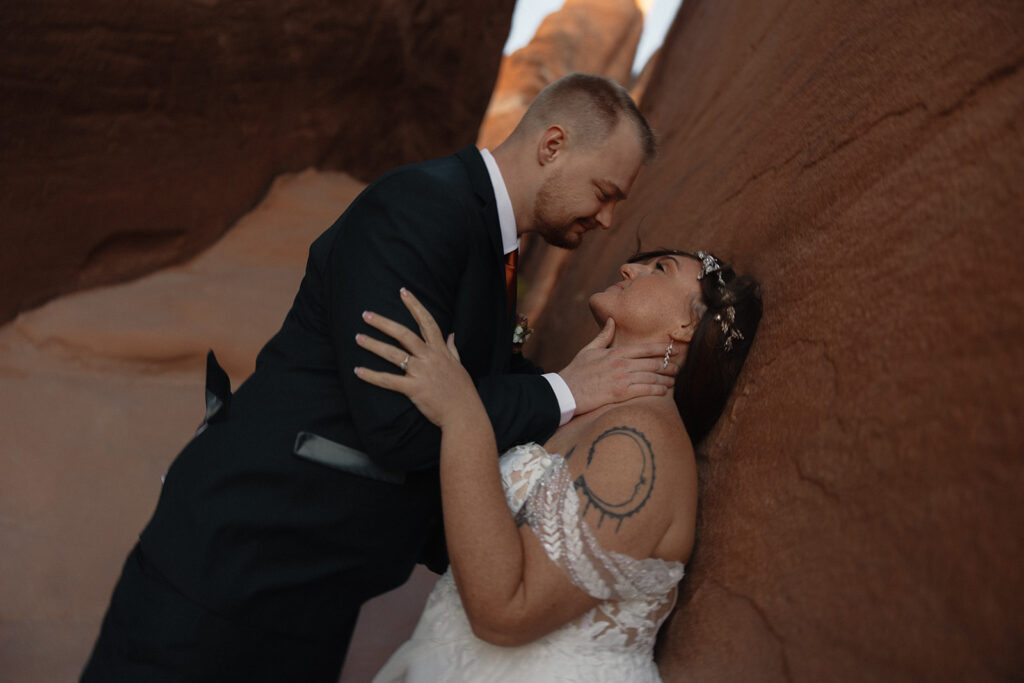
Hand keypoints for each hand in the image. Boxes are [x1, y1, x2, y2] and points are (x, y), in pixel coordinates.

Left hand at [354, 288, 480, 427]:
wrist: (464, 414)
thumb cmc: (462, 391)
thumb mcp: (460, 365)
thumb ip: (453, 348)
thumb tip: (452, 334)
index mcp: (440, 350)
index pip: (427, 322)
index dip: (415, 305)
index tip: (403, 292)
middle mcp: (430, 357)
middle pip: (404, 334)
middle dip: (384, 323)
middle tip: (366, 315)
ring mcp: (421, 372)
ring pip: (393, 354)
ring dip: (374, 345)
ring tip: (358, 337)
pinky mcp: (414, 389)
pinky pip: (388, 380)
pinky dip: (372, 376)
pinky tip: (358, 371)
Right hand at [558, 318, 678, 414]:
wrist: (564, 391)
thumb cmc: (576, 371)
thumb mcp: (588, 350)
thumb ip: (603, 336)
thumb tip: (611, 320)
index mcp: (615, 352)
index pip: (644, 348)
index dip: (662, 349)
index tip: (674, 349)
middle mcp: (620, 364)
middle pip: (652, 362)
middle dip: (668, 365)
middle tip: (679, 368)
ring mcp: (621, 379)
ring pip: (650, 377)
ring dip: (665, 379)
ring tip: (673, 381)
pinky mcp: (619, 394)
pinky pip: (644, 390)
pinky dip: (656, 390)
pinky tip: (664, 391)